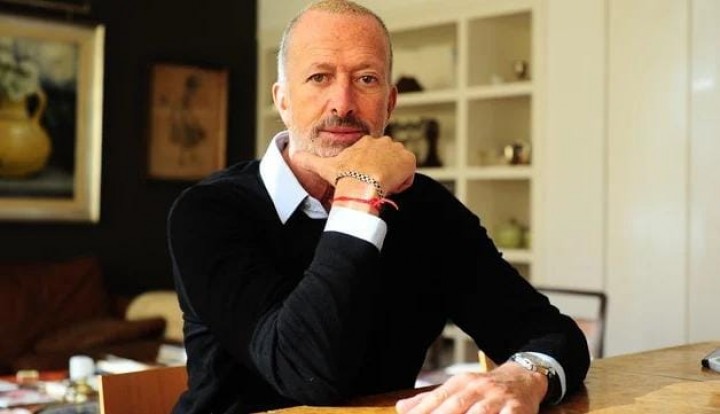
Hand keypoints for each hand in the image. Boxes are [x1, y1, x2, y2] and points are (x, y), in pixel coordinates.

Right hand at [293, 135, 415, 195]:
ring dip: (390, 179)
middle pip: (386, 162)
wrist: (362, 184)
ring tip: (378, 186)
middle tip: (370, 184)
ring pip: (397, 169)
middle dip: (381, 174)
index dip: (368, 171)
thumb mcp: (324, 166)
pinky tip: (388, 187)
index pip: (373, 158)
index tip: (362, 179)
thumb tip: (294, 156)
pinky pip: (407, 176)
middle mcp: (383, 141)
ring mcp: (397, 150)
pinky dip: (400, 184)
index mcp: (366, 141)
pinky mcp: (409, 160)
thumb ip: (309, 160)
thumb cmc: (344, 176)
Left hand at [395, 362, 546, 413]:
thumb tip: (402, 408)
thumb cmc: (484, 389)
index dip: (423, 411)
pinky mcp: (518, 409)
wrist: (523, 378)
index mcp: (461, 383)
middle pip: (456, 404)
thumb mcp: (459, 388)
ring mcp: (498, 398)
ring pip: (480, 413)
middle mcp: (478, 388)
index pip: (438, 398)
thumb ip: (431, 400)